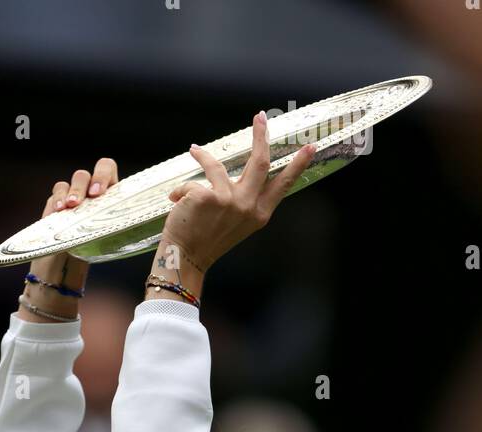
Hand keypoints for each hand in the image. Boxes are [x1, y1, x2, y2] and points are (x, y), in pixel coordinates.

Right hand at [18, 157, 118, 321]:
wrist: (65, 268)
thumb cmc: (92, 253)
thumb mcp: (109, 238)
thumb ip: (119, 225)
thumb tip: (147, 222)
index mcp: (107, 193)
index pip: (107, 168)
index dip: (103, 175)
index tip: (99, 194)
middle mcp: (89, 191)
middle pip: (88, 173)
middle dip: (88, 182)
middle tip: (90, 197)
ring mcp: (72, 195)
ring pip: (73, 180)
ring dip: (73, 190)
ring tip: (70, 206)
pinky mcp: (56, 204)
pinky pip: (57, 192)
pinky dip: (57, 199)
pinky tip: (58, 211)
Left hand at [160, 113, 315, 273]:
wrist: (185, 259)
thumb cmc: (208, 241)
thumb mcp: (236, 224)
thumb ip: (243, 201)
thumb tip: (235, 175)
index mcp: (259, 214)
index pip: (283, 184)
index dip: (297, 165)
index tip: (310, 148)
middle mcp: (248, 206)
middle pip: (260, 162)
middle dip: (261, 135)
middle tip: (261, 116)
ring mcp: (228, 201)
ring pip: (219, 165)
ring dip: (204, 155)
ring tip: (195, 150)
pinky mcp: (207, 197)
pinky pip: (193, 181)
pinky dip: (181, 189)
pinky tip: (175, 199)